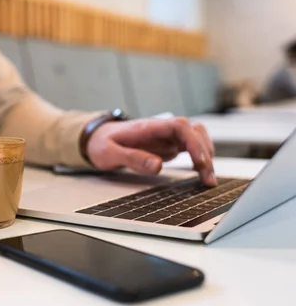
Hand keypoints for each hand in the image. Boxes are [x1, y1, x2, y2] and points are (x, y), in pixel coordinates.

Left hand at [86, 117, 215, 185]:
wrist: (97, 138)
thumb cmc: (102, 144)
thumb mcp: (109, 153)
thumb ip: (132, 158)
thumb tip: (157, 166)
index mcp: (148, 127)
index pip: (179, 126)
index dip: (193, 142)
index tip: (200, 161)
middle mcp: (161, 129)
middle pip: (194, 132)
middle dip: (205, 153)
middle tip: (207, 179)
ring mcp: (166, 137)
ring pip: (196, 138)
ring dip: (206, 155)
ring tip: (208, 179)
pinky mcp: (168, 145)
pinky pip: (191, 148)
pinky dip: (200, 158)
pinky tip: (202, 174)